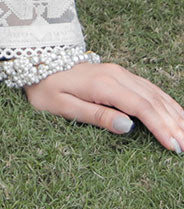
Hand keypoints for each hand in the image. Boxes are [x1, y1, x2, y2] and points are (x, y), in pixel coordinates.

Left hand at [26, 60, 183, 152]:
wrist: (37, 62)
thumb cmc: (45, 89)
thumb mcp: (63, 106)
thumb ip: (96, 116)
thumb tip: (127, 126)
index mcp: (103, 84)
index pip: (141, 107)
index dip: (160, 127)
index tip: (173, 146)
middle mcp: (117, 75)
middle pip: (153, 101)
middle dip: (173, 124)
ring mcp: (120, 73)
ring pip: (155, 94)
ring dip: (174, 114)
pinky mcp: (120, 74)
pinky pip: (149, 89)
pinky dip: (166, 102)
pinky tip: (177, 114)